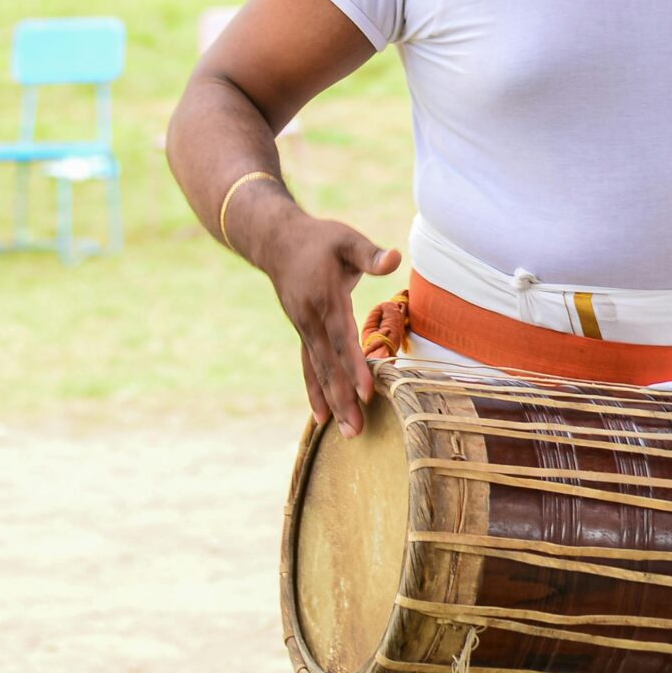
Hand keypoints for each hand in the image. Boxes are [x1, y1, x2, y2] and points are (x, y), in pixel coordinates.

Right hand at [263, 215, 402, 434]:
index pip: (342, 338)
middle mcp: (310, 320)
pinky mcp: (303, 333)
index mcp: (325, 299)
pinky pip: (309, 368)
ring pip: (318, 372)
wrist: (277, 241)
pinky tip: (322, 417)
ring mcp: (303, 329)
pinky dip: (315, 392)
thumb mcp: (346, 239)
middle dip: (343, 399)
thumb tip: (394, 259)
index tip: (368, 393)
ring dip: (330, 403)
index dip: (355, 366)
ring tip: (345, 433)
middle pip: (329, 365)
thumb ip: (369, 253)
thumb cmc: (319, 239)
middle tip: (357, 431)